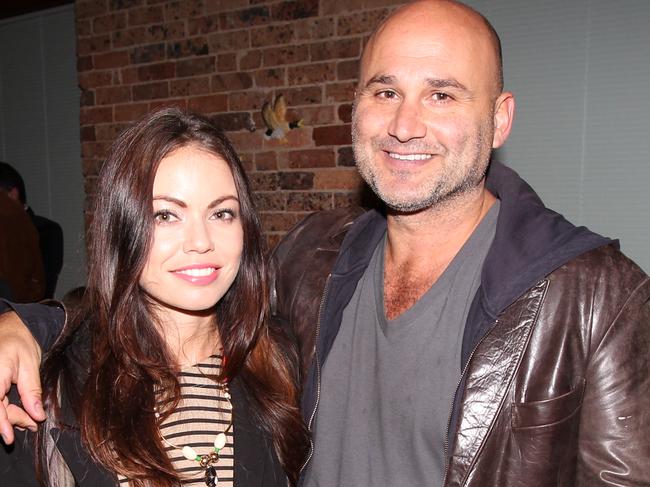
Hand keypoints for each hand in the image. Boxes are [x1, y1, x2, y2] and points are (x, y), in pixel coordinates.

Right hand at [0, 311, 44, 443]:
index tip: (8, 437)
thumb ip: (32, 392)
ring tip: (30, 421)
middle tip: (32, 424)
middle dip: (11, 420)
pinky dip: (6, 410)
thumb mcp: (30, 365)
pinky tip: (22, 414)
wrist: (13, 327)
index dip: (0, 423)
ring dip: (10, 417)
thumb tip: (37, 415)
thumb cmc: (20, 341)